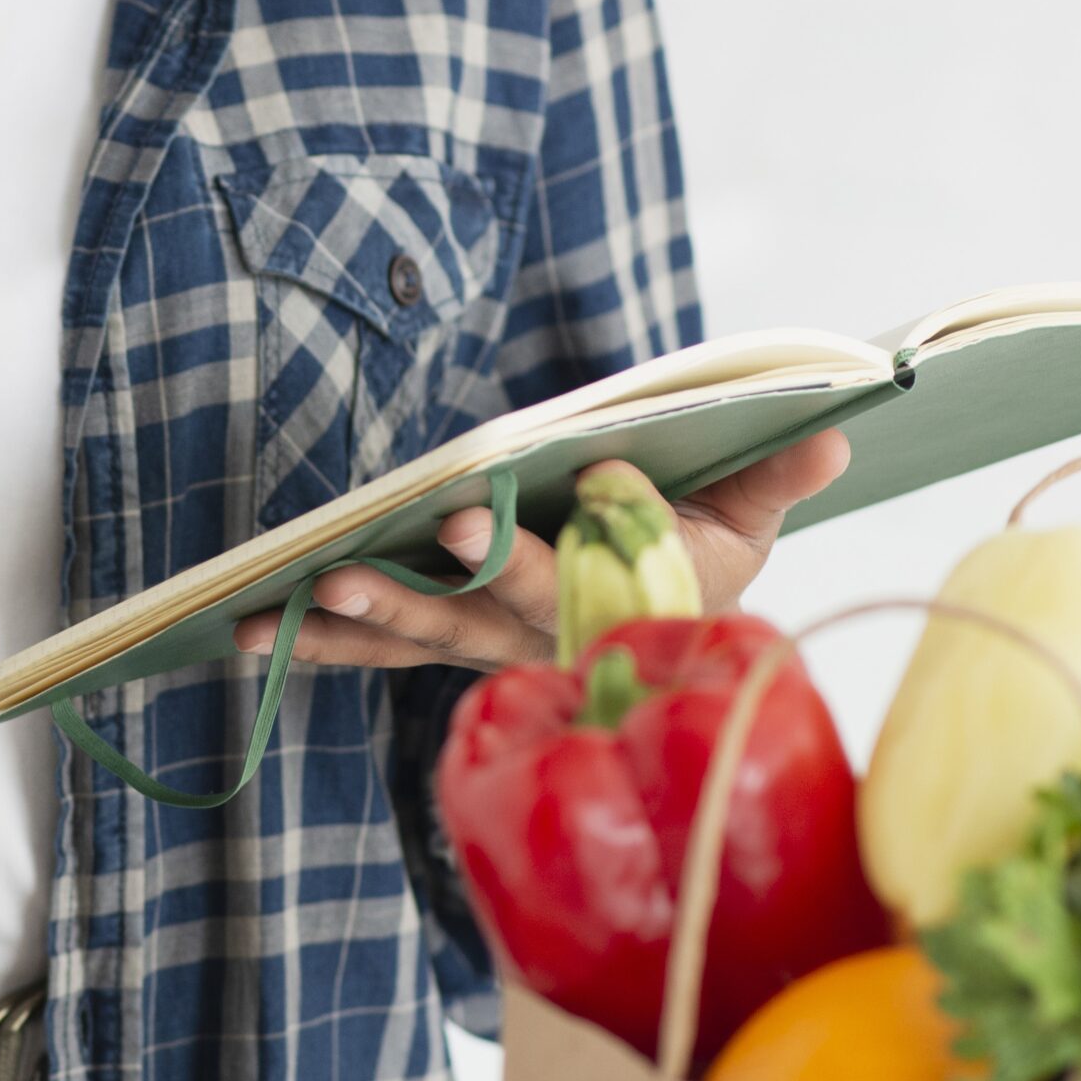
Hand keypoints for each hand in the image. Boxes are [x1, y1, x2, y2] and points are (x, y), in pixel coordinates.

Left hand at [229, 428, 851, 673]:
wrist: (667, 607)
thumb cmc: (703, 542)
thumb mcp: (750, 509)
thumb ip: (778, 473)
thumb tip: (829, 432)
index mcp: (623, 601)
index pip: (573, 582)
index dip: (528, 553)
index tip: (492, 510)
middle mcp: (545, 635)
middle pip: (482, 615)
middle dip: (432, 588)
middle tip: (378, 560)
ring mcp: (484, 640)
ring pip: (418, 633)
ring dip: (358, 619)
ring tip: (302, 594)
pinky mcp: (440, 635)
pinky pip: (372, 647)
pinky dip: (316, 641)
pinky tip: (250, 632)